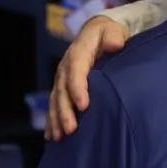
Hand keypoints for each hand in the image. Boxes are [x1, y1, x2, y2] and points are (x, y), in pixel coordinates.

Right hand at [46, 16, 129, 140]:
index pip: (77, 72)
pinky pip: (54, 105)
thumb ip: (113, 36)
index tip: (83, 106)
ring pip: (56, 100)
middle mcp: (66, 68)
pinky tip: (52, 137)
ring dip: (56, 119)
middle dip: (65, 111)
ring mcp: (62, 79)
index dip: (78, 88)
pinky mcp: (62, 88)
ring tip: (59, 137)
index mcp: (78, 53)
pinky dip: (52, 120)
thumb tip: (114, 44)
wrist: (96, 33)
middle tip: (70, 130)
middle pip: (62, 91)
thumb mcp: (112, 30)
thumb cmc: (108, 34)